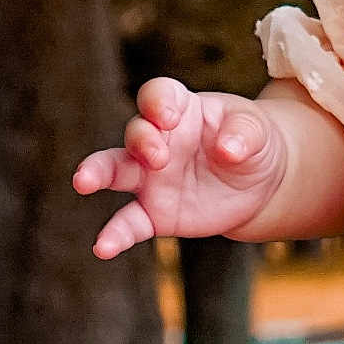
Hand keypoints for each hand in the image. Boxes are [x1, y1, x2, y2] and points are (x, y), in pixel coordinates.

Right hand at [72, 77, 287, 258]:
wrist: (260, 186)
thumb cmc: (253, 144)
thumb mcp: (258, 131)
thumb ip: (244, 134)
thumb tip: (229, 150)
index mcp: (181, 109)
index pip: (158, 95)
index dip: (158, 103)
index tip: (168, 116)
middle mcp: (158, 141)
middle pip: (136, 133)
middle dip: (142, 141)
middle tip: (157, 157)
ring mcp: (151, 178)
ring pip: (115, 171)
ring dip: (98, 174)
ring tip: (82, 181)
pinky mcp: (154, 213)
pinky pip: (129, 223)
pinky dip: (115, 235)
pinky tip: (103, 247)